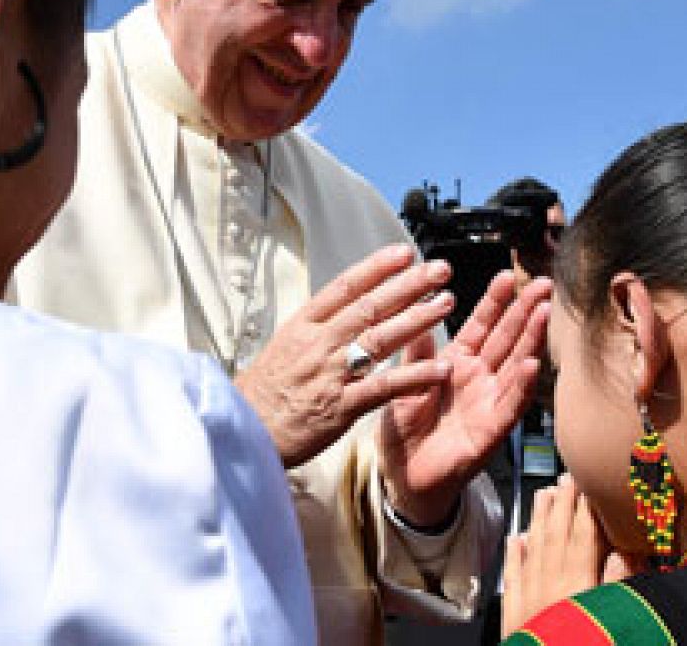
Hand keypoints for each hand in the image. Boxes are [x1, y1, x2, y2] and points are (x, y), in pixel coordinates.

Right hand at [235, 243, 457, 467]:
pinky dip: (414, 376)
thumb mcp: (282, 348)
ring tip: (445, 303)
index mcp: (303, 326)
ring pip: (381, 338)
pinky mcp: (341, 406)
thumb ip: (315, 329)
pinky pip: (385, 387)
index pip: (345, 287)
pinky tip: (440, 368)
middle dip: (408, 285)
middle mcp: (318, 344)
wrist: (241, 432)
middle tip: (439, 270)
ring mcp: (331, 373)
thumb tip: (342, 310)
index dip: (376, 267)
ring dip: (418, 319)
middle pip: (370, 306)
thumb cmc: (262, 394)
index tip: (403, 253)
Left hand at [378, 271, 549, 526]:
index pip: (480, 325)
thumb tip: (419, 313)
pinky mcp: (490, 431)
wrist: (403, 476)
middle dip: (524, 311)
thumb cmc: (404, 430)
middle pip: (506, 339)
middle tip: (542, 284)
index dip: (494, 301)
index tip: (507, 276)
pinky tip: (532, 365)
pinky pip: (509, 405)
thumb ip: (414, 351)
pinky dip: (521, 386)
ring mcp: (488, 403)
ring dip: (531, 340)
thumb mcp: (401, 382)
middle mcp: (479, 378)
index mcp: (456, 362)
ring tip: (543, 313)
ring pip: (515, 366)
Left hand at [501, 474, 608, 636]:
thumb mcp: (614, 622)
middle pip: (556, 537)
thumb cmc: (586, 644)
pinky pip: (512, 581)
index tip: (586, 482)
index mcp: (578, 588)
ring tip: (542, 495)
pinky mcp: (514, 622)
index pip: (583, 537)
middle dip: (561, 504)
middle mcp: (550, 590)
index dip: (585, 507)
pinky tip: (515, 540)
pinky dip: (514, 558)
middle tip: (565, 476)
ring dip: (537, 521)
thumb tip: (625, 552)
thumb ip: (619, 586)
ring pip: (532, 551)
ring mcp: (529, 604)